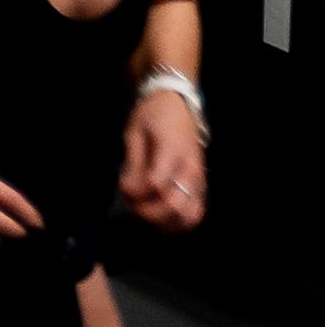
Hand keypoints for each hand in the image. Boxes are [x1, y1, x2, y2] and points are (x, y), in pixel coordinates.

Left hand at [121, 86, 210, 228]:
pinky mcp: (202, 187)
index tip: (123, 187)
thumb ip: (133, 164)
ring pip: (190, 217)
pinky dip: (178, 222)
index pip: (155, 185)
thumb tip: (128, 191)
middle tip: (133, 203)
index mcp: (172, 151)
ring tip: (147, 211)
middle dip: (149, 211)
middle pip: (175, 206)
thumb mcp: (134, 132)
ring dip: (165, 221)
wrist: (178, 104)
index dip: (135, 192)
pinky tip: (161, 216)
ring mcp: (200, 180)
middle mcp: (191, 169)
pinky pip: (195, 214)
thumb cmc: (153, 115)